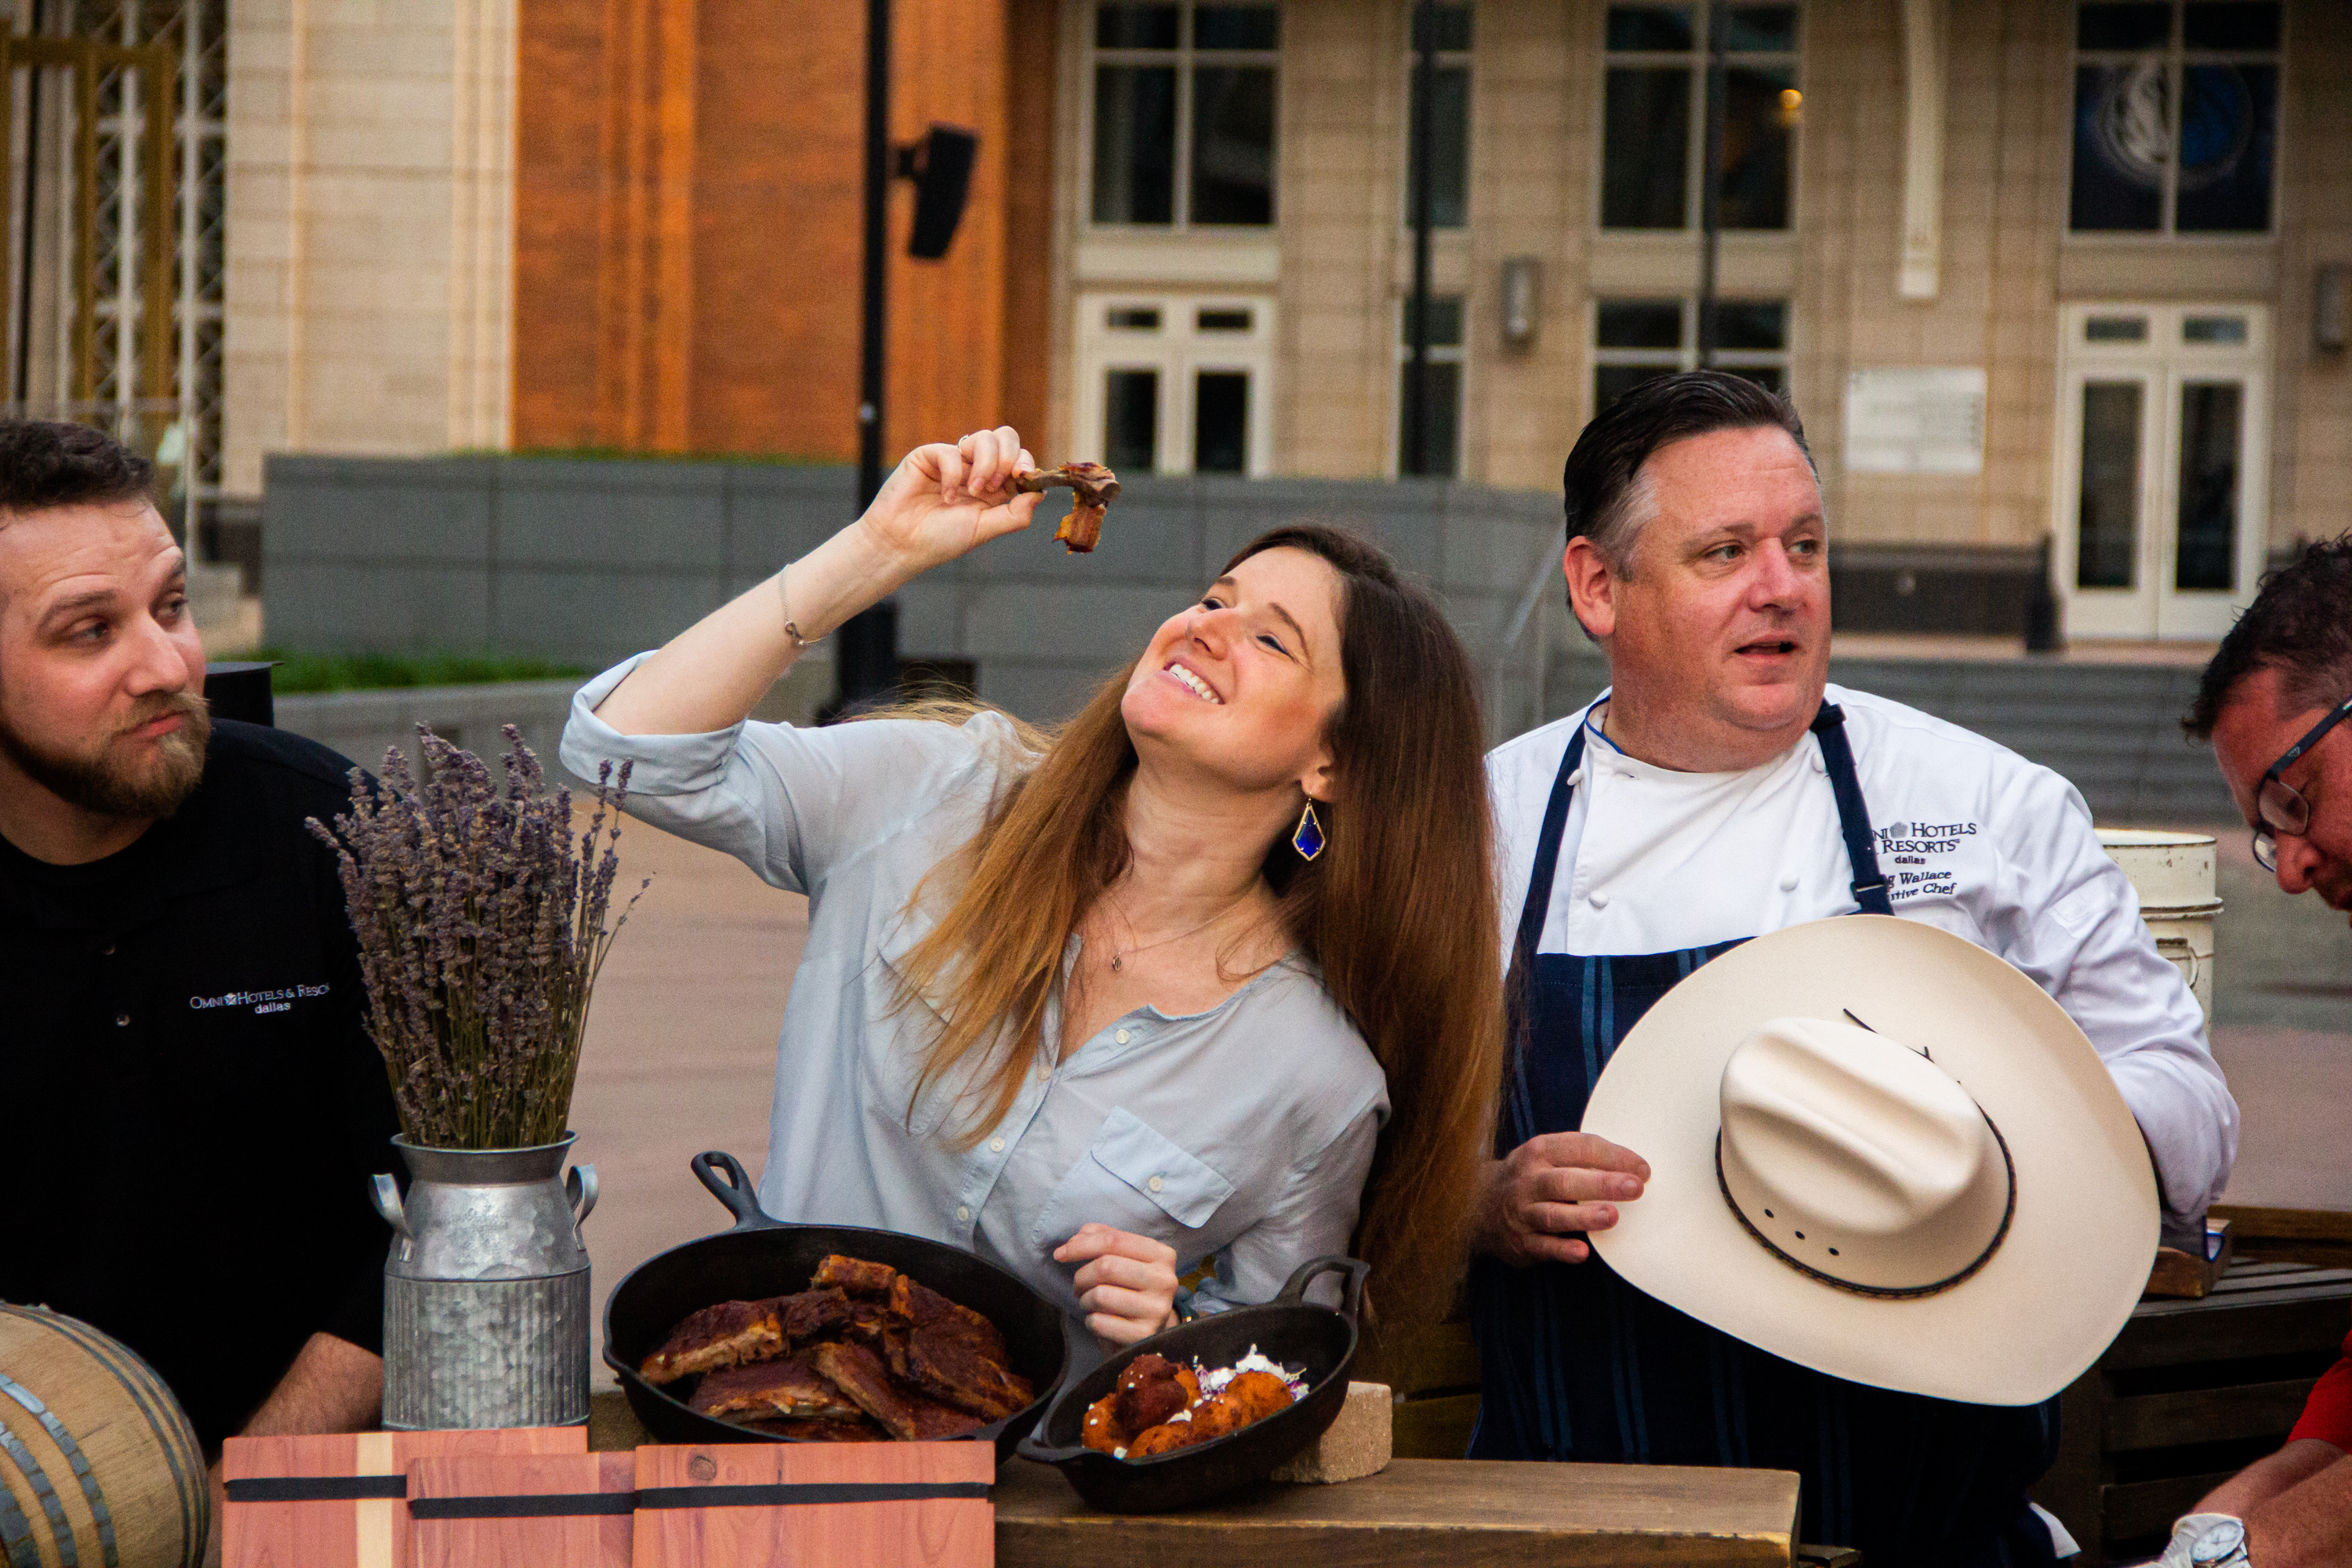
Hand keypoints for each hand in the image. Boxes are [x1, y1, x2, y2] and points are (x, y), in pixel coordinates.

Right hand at [855, 426, 1043, 574]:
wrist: (901, 544)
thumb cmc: (940, 540)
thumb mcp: (984, 530)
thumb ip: (1014, 514)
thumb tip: (1040, 493)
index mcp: (994, 487)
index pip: (1019, 460)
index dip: (1026, 464)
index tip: (1024, 478)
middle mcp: (976, 469)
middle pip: (1006, 438)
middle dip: (1009, 458)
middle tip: (997, 485)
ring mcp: (954, 461)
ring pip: (985, 438)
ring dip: (987, 464)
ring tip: (975, 489)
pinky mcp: (930, 456)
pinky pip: (952, 452)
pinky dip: (954, 475)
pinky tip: (946, 496)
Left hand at [1054, 1223, 1179, 1346]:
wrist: (1148, 1332)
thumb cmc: (1131, 1289)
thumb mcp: (1125, 1259)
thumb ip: (1104, 1239)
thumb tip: (1076, 1238)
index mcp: (1162, 1255)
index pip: (1113, 1240)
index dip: (1080, 1245)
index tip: (1060, 1255)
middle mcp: (1165, 1280)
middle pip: (1106, 1267)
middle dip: (1082, 1277)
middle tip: (1079, 1286)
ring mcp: (1157, 1310)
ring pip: (1100, 1296)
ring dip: (1085, 1300)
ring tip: (1090, 1304)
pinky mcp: (1144, 1335)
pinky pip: (1099, 1322)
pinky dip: (1090, 1321)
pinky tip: (1099, 1321)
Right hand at [1473, 1131, 1649, 1265]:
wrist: (1478, 1205)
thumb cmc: (1532, 1178)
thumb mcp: (1548, 1156)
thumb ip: (1583, 1157)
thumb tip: (1635, 1167)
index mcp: (1540, 1151)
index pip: (1579, 1148)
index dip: (1612, 1157)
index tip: (1643, 1170)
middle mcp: (1529, 1180)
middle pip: (1565, 1180)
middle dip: (1601, 1183)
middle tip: (1635, 1188)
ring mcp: (1522, 1211)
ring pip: (1553, 1214)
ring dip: (1583, 1217)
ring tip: (1611, 1217)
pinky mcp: (1520, 1241)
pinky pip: (1542, 1246)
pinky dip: (1561, 1250)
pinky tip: (1582, 1253)